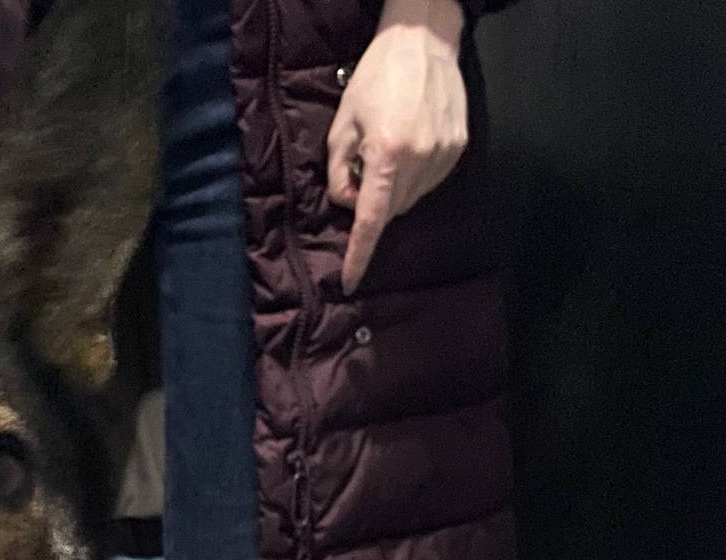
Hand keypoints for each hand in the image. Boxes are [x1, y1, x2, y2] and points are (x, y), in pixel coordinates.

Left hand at [328, 0, 469, 292]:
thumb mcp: (343, 125)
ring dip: (393, 190)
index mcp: (387, 154)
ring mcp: (444, 155)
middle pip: (390, 211)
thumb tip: (349, 204)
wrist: (424, 39)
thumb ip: (338, 173)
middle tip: (362, 169)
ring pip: (410, 200)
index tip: (350, 281)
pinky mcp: (458, 148)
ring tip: (388, 149)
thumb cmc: (377, 76)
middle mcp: (420, 159)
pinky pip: (428, 182)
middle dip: (372, 205)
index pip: (370, 219)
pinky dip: (412, 177)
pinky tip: (408, 146)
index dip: (359, 254)